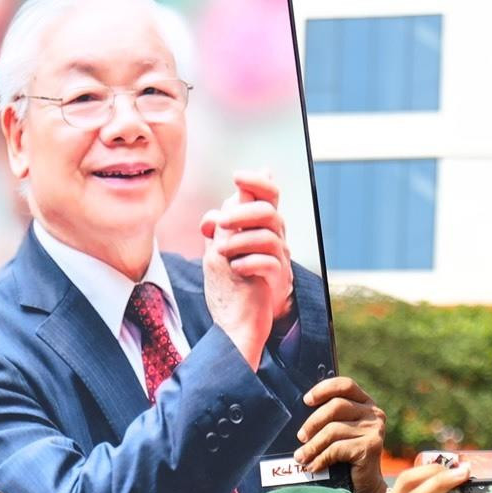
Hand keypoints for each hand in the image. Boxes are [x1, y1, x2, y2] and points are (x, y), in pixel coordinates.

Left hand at [200, 172, 295, 370]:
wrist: (245, 316)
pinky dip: (249, 263)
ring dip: (241, 240)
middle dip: (243, 212)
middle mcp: (275, 237)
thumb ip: (219, 231)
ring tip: (222, 251)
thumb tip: (213, 215)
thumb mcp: (222, 251)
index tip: (237, 177)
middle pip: (269, 211)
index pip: (268, 195)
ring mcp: (279, 258)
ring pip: (269, 236)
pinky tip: (235, 268)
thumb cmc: (236, 278)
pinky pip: (269, 264)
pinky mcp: (278, 279)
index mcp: (261, 225)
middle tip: (222, 223)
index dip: (257, 182)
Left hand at [297, 375, 388, 492]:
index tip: (306, 400)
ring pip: (334, 430)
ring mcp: (374, 429)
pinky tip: (313, 467)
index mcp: (365, 403)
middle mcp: (373, 413)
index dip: (324, 389)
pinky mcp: (371, 446)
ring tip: (301, 457)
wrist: (365, 486)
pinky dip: (321, 459)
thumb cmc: (346, 458)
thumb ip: (327, 419)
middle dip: (313, 422)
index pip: (345, 385)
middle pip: (336, 406)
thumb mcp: (337, 432)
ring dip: (313, 446)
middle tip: (300, 437)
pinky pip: (337, 448)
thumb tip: (296, 413)